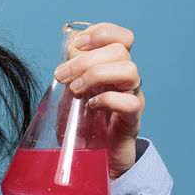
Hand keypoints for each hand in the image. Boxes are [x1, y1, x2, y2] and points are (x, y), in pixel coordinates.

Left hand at [52, 23, 142, 179]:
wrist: (91, 162)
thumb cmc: (82, 125)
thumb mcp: (71, 92)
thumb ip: (72, 68)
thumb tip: (70, 42)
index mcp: (113, 68)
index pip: (122, 37)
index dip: (102, 32)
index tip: (76, 43)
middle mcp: (126, 80)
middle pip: (120, 50)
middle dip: (85, 59)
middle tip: (62, 76)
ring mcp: (132, 98)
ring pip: (130, 69)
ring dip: (96, 75)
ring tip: (76, 90)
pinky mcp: (132, 121)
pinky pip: (130, 101)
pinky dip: (107, 99)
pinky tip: (91, 106)